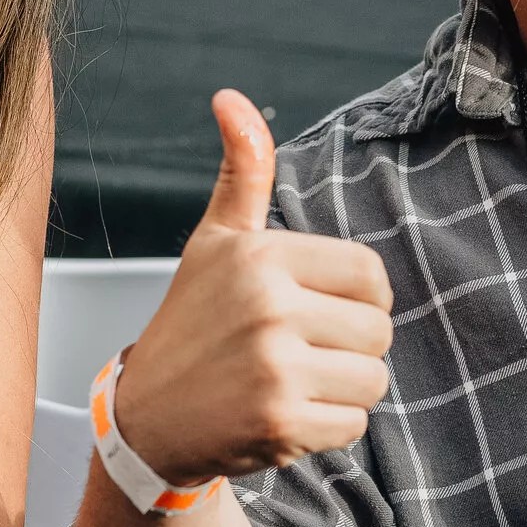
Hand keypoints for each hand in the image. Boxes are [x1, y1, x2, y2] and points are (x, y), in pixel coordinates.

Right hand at [109, 90, 394, 487]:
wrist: (147, 419)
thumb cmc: (193, 322)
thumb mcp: (215, 242)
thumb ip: (243, 174)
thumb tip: (231, 98)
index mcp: (262, 256)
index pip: (371, 274)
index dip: (357, 297)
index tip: (318, 309)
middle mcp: (268, 307)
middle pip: (379, 330)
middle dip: (350, 347)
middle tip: (300, 352)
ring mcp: (274, 368)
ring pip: (373, 380)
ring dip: (343, 390)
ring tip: (293, 383)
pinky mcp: (279, 424)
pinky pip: (354, 425)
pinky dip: (328, 429)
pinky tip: (284, 416)